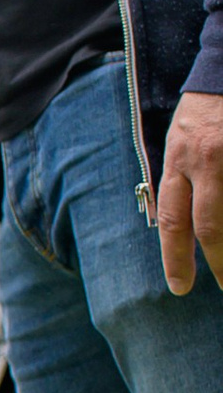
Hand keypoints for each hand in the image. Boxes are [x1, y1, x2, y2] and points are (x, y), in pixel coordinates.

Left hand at [157, 90, 222, 294]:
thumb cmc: (205, 104)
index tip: (180, 287)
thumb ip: (178, 177)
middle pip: (210, 226)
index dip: (176, 259)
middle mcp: (208, 160)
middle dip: (218, 262)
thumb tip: (176, 222)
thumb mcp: (179, 138)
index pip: (174, 220)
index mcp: (180, 158)